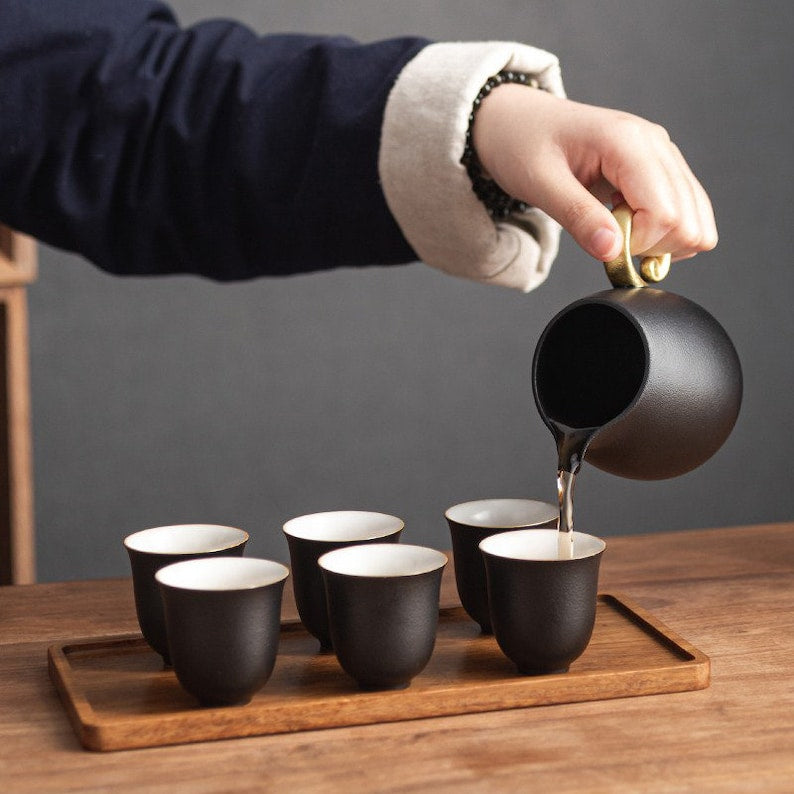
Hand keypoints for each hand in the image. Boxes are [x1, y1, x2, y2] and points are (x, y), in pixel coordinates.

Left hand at [472, 84, 716, 262]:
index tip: (604, 246)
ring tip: (617, 233)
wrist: (518, 122)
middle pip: (689, 220)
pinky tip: (627, 227)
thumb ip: (577, 217)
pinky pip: (684, 213)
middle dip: (652, 247)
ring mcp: (663, 156)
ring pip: (696, 220)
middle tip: (610, 241)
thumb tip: (612, 252)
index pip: (665, 212)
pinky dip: (661, 234)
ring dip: (660, 243)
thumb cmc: (523, 144)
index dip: (638, 244)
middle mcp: (656, 144)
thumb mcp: (540, 184)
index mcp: (627, 141)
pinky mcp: (661, 170)